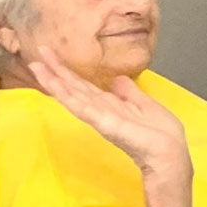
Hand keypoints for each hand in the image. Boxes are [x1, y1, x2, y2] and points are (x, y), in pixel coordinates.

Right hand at [27, 47, 188, 175]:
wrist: (169, 152)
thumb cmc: (160, 132)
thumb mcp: (145, 104)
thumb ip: (129, 92)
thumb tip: (118, 79)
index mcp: (109, 104)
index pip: (84, 85)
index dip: (68, 71)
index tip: (52, 55)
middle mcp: (100, 109)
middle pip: (74, 87)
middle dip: (55, 71)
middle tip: (37, 54)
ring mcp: (100, 116)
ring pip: (73, 95)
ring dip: (54, 81)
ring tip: (37, 67)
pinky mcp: (104, 123)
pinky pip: (83, 107)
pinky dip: (68, 96)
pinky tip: (55, 85)